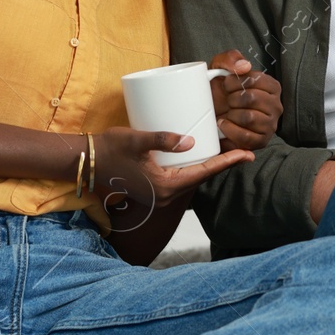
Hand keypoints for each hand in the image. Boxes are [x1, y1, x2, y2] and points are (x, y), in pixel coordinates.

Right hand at [92, 128, 253, 211]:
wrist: (87, 161)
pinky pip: (180, 180)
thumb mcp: (137, 139)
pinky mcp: (153, 190)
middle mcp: (165, 195)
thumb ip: (164, 140)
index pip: (204, 172)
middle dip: (223, 165)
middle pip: (202, 178)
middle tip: (244, 152)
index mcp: (165, 185)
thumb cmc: (110, 148)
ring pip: (191, 179)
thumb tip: (191, 141)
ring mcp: (159, 195)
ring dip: (208, 168)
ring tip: (227, 154)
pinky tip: (199, 159)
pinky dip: (193, 169)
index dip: (227, 162)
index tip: (247, 154)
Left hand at [207, 49, 282, 150]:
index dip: (234, 81)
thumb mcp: (220, 68)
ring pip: (249, 117)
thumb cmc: (220, 91)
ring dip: (231, 114)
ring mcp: (271, 125)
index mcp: (272, 86)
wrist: (212, 114)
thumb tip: (244, 66)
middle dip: (232, 98)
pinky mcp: (261, 141)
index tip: (226, 85)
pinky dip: (230, 129)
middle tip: (226, 100)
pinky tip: (223, 123)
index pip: (254, 79)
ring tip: (227, 112)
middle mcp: (276, 105)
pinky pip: (246, 136)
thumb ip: (231, 58)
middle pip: (251, 98)